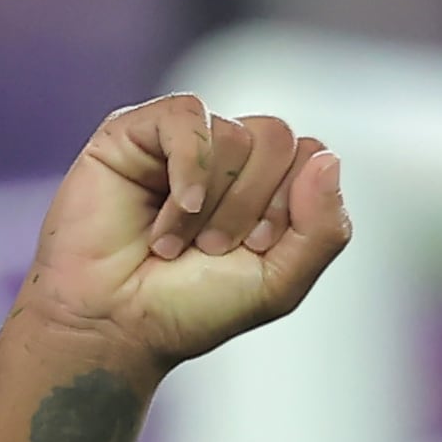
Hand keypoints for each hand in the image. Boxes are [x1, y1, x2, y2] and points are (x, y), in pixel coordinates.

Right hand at [17, 97, 349, 367]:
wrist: (114, 326)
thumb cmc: (188, 308)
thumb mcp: (278, 283)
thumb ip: (323, 230)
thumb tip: (328, 158)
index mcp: (264, 185)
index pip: (311, 157)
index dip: (292, 205)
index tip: (254, 250)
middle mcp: (226, 156)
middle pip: (278, 139)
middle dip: (252, 207)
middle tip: (213, 249)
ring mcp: (181, 140)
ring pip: (234, 134)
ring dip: (212, 205)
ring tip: (176, 244)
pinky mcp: (135, 130)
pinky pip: (188, 116)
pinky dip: (189, 167)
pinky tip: (174, 210)